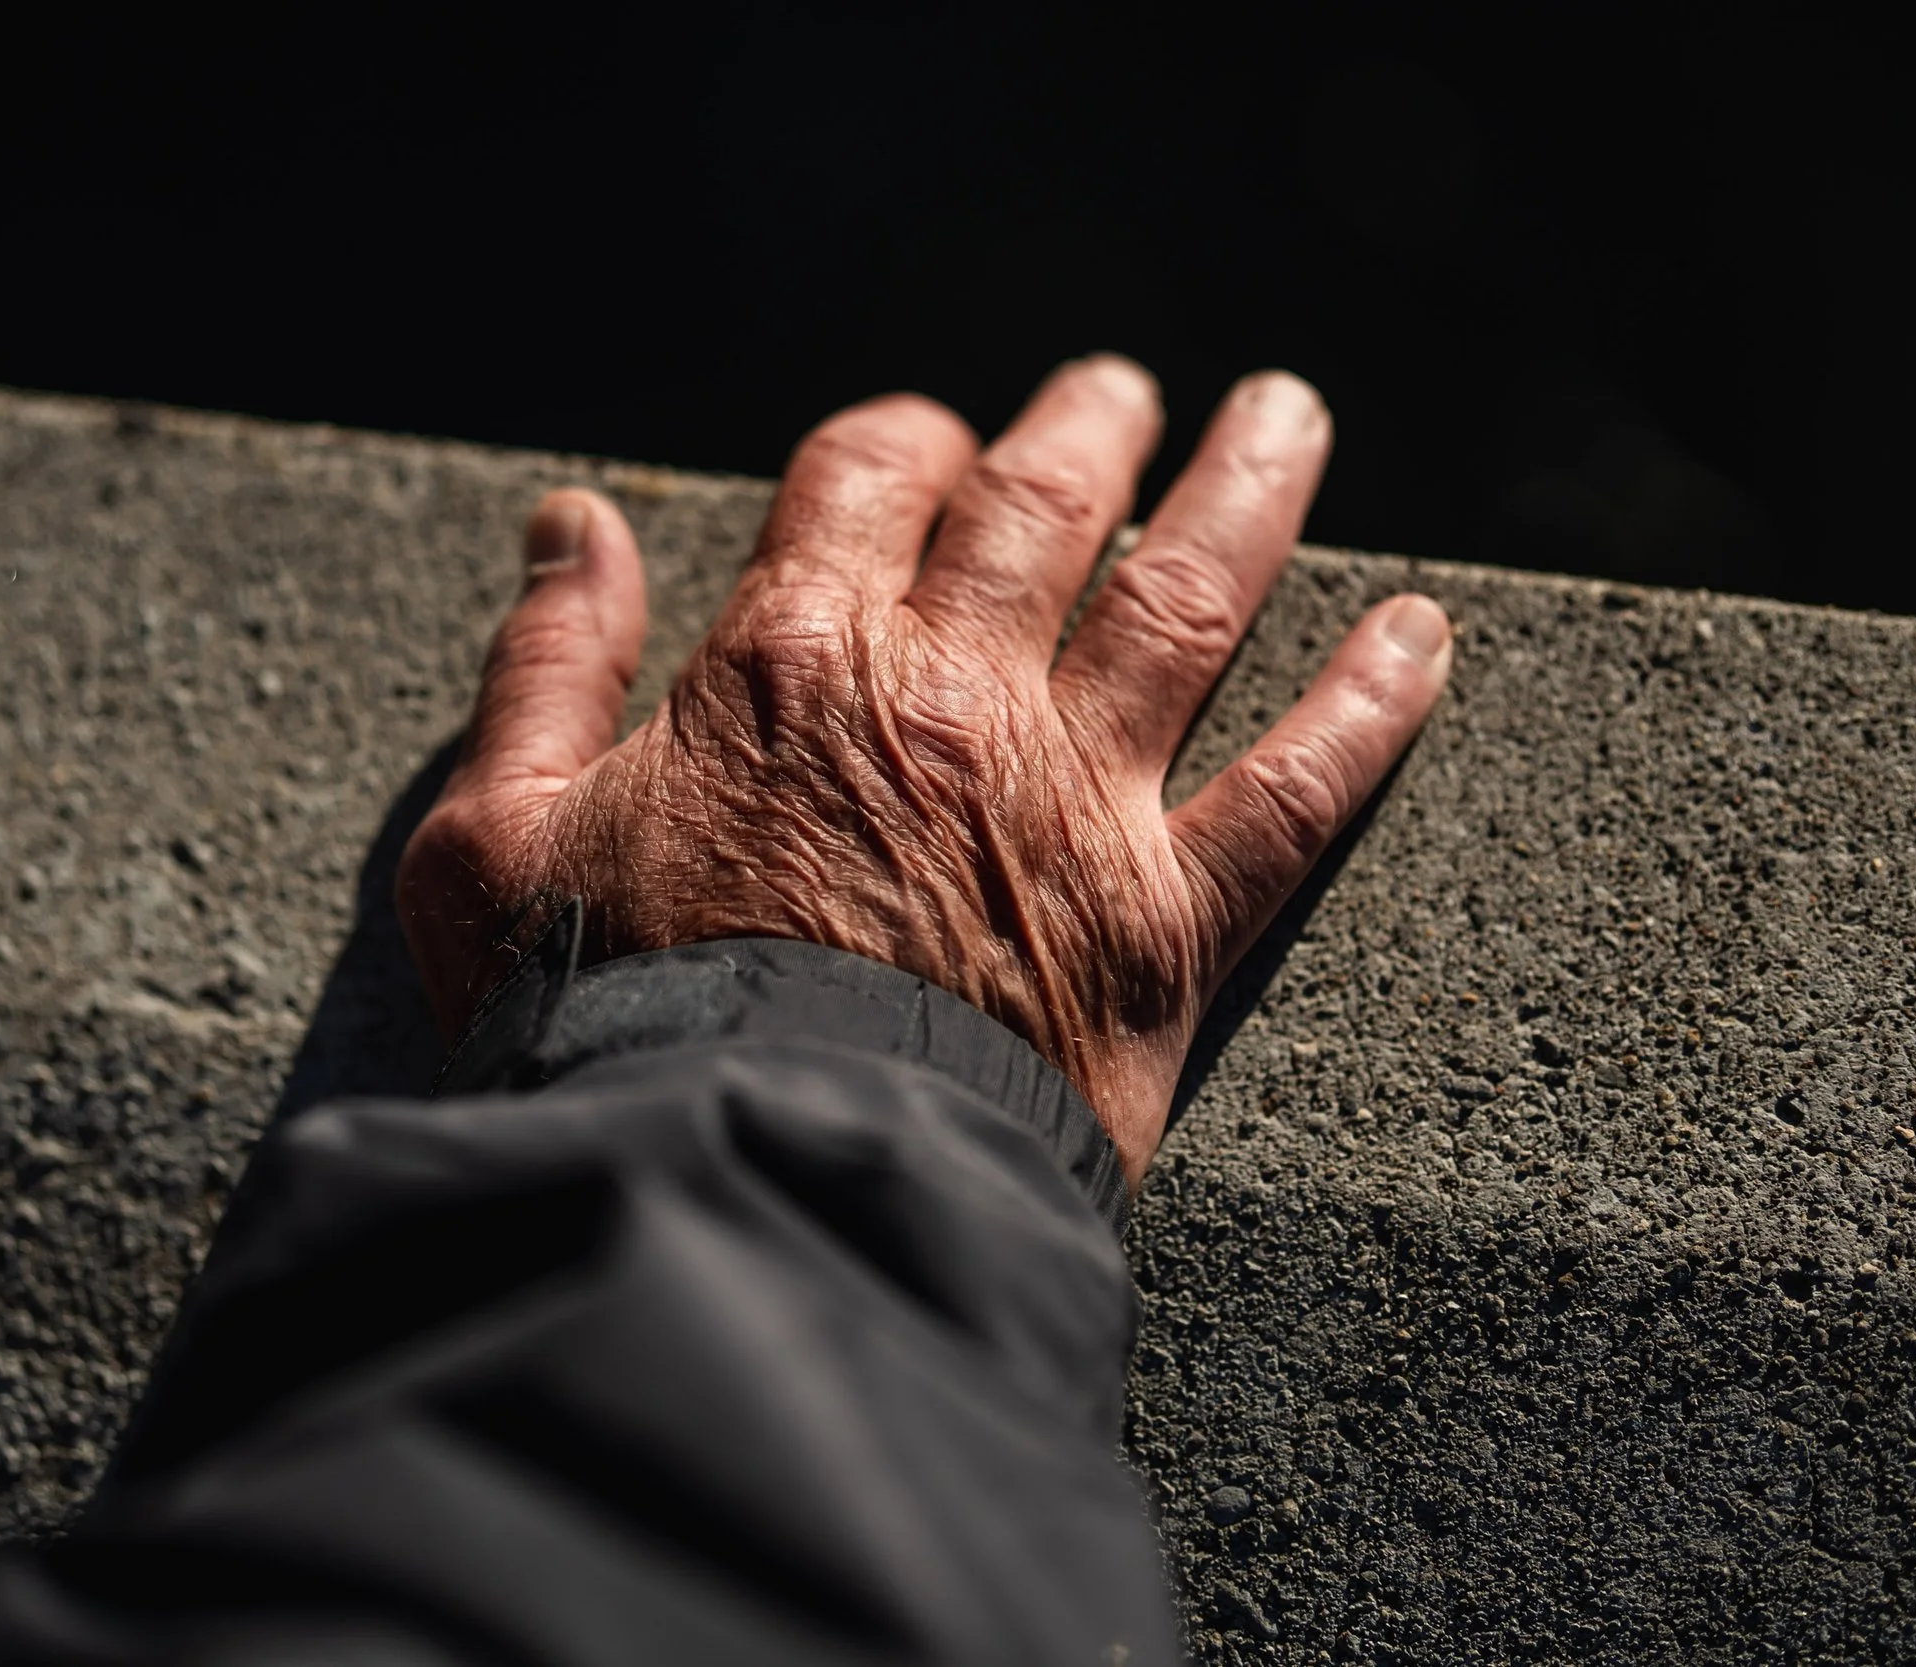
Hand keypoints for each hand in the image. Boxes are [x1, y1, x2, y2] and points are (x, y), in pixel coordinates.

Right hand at [398, 358, 1449, 1182]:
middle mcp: (952, 691)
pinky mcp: (1166, 921)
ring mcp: (1076, 797)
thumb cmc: (605, 1023)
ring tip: (1287, 417)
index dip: (905, 439)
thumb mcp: (495, 838)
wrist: (749, 1183)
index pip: (871, 475)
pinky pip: (1298, 791)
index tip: (929, 440)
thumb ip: (544, 668)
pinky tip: (1420, 636)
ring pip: (1189, 597)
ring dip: (1247, 491)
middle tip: (1121, 392)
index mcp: (793, 658)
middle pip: (1044, 501)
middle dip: (1085, 428)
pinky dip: (1372, 707)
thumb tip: (570, 524)